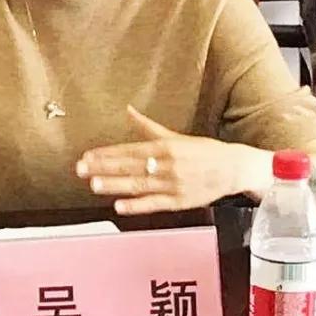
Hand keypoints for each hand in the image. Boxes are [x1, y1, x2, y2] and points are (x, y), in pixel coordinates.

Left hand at [76, 106, 268, 214]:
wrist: (234, 168)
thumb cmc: (204, 151)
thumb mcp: (175, 136)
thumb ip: (148, 127)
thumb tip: (128, 110)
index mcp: (165, 147)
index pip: (130, 150)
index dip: (107, 153)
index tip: (88, 155)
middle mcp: (167, 165)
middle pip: (130, 167)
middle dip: (104, 168)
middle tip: (81, 169)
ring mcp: (173, 184)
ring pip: (139, 185)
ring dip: (115, 185)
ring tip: (94, 184)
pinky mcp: (179, 202)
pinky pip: (154, 204)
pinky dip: (137, 205)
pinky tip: (119, 205)